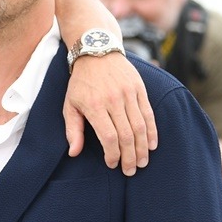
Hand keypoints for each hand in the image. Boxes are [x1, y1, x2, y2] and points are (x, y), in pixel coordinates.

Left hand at [64, 52, 157, 175]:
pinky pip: (148, 113)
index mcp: (94, 106)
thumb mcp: (69, 105)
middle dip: (130, 156)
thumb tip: (74, 153)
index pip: (108, 137)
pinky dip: (151, 131)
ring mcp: (129, 93)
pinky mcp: (140, 88)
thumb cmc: (81, 83)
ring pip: (140, 126)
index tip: (112, 164)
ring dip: (142, 148)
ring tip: (142, 162)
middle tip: (130, 170)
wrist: (97, 51)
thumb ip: (73, 130)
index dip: (112, 154)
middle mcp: (113, 100)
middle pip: (126, 135)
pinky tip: (151, 144)